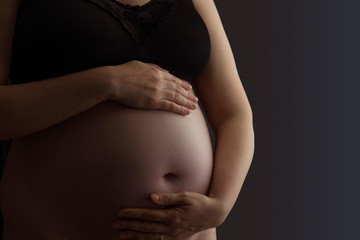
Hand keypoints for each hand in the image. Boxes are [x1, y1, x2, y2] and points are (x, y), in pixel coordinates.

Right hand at [106, 60, 197, 114]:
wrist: (114, 81)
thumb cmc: (123, 72)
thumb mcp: (140, 64)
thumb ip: (154, 67)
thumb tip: (165, 71)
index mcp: (157, 71)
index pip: (174, 79)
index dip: (183, 85)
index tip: (190, 89)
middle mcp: (160, 81)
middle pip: (178, 89)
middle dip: (188, 95)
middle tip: (195, 100)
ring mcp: (157, 91)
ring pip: (177, 98)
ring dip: (187, 103)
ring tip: (194, 107)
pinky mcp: (153, 102)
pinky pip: (170, 106)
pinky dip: (179, 109)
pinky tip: (186, 112)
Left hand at [112, 192, 226, 239]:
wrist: (213, 214)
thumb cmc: (199, 202)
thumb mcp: (185, 196)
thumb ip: (168, 198)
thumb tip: (152, 196)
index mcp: (172, 216)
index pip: (147, 215)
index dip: (133, 214)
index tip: (120, 213)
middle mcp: (171, 228)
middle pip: (145, 227)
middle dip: (128, 225)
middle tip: (114, 223)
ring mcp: (173, 236)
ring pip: (149, 237)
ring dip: (133, 235)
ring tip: (120, 234)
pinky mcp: (176, 239)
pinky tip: (137, 239)